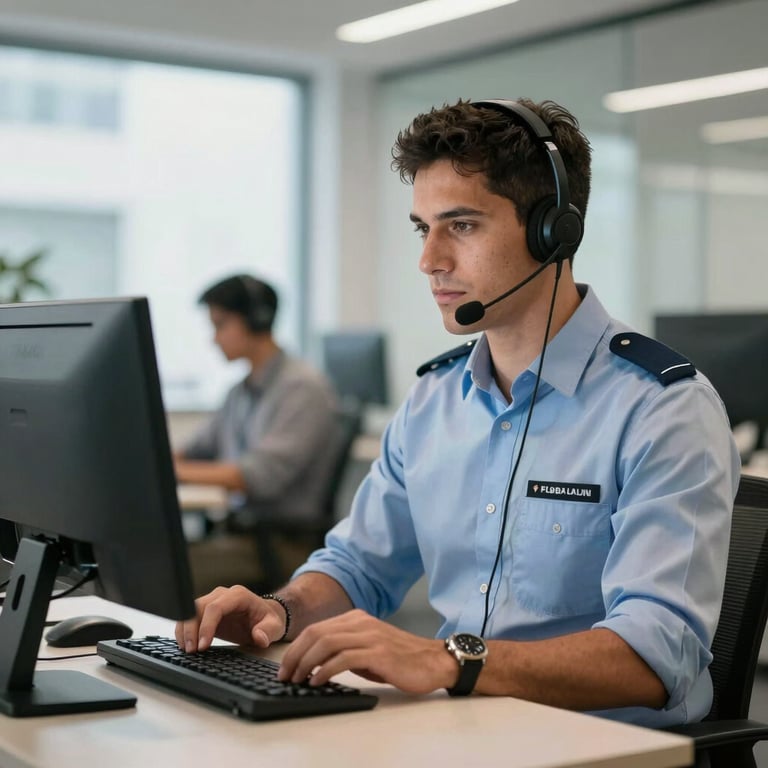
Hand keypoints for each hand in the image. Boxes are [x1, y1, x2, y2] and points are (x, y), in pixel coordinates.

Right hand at [175, 585, 286, 652]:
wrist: (263, 617)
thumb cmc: (268, 620)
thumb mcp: (275, 626)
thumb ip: (268, 631)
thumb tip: (259, 637)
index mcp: (238, 595)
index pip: (216, 607)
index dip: (207, 626)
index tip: (203, 646)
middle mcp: (222, 595)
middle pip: (198, 607)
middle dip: (192, 630)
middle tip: (191, 651)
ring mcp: (212, 601)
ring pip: (189, 611)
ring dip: (185, 630)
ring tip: (187, 650)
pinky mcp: (205, 611)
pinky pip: (188, 617)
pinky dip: (184, 630)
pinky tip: (185, 645)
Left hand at [277, 609, 456, 693]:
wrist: (432, 661)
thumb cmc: (399, 659)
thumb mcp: (367, 649)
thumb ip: (345, 650)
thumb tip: (315, 664)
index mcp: (357, 618)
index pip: (317, 628)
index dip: (297, 647)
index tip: (286, 666)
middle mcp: (361, 623)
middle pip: (317, 633)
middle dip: (295, 655)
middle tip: (285, 675)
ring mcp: (370, 636)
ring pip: (327, 643)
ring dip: (306, 663)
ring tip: (298, 679)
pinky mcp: (379, 653)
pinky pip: (344, 658)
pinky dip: (325, 670)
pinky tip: (317, 681)